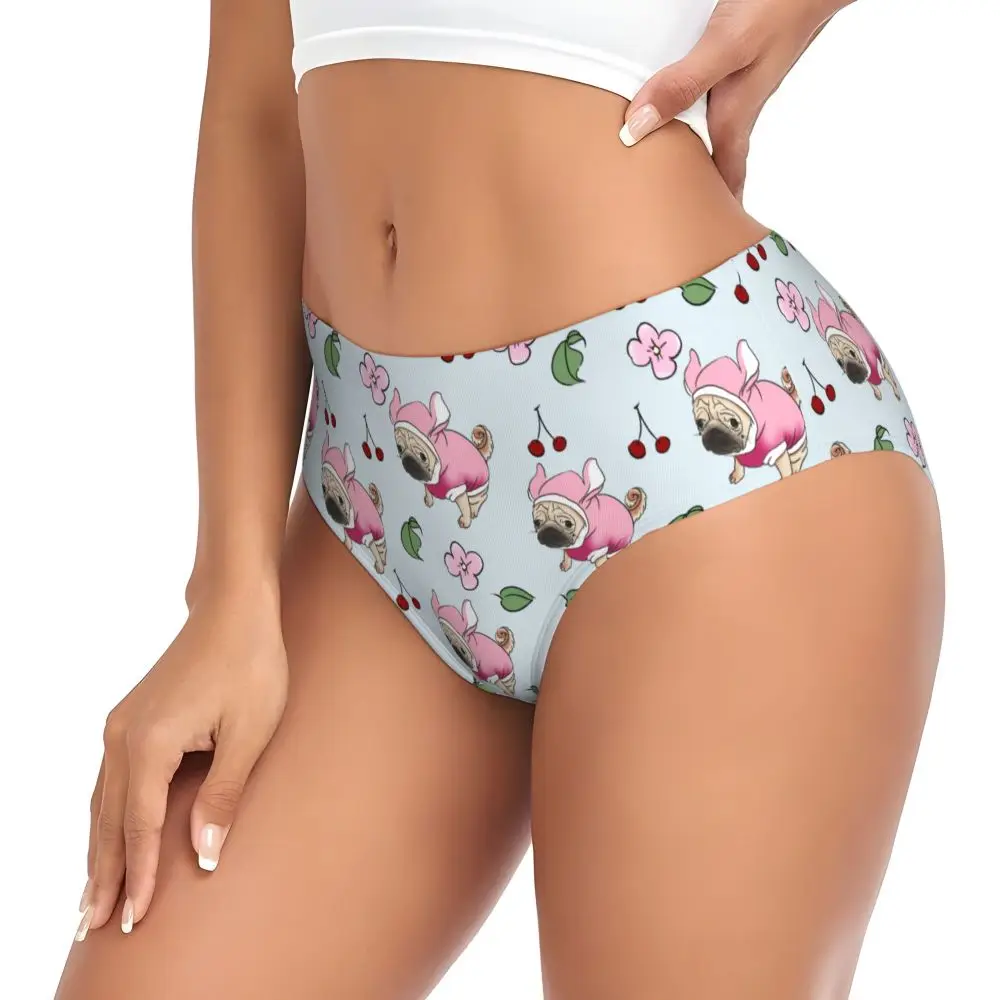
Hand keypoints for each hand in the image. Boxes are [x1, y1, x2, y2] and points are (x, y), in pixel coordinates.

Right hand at [76, 583, 287, 938]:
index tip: (134, 920)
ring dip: (98, 850)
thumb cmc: (250, 663)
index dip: (140, 876)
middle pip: (107, 821)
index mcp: (151, 743)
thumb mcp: (249, 733)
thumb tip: (205, 853)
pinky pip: (108, 780)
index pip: (139, 827)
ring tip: (93, 896)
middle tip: (94, 926)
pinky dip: (105, 817)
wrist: (233, 609)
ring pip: (101, 802)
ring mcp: (121, 725)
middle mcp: (123, 736)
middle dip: (104, 875)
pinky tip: (107, 836)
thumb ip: (223, 794)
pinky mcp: (130, 718)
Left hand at [619, 0, 852, 199]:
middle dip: (694, 193)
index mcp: (734, 115)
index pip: (725, 179)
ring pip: (706, 131)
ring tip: (661, 178)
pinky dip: (683, 113)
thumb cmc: (782, 4)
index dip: (715, 215)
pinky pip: (701, 97)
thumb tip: (639, 128)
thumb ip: (683, 83)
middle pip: (712, 161)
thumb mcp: (727, 46)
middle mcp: (736, 105)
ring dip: (688, 154)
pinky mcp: (734, 59)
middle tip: (669, 222)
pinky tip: (666, 111)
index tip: (701, 249)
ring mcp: (737, 83)